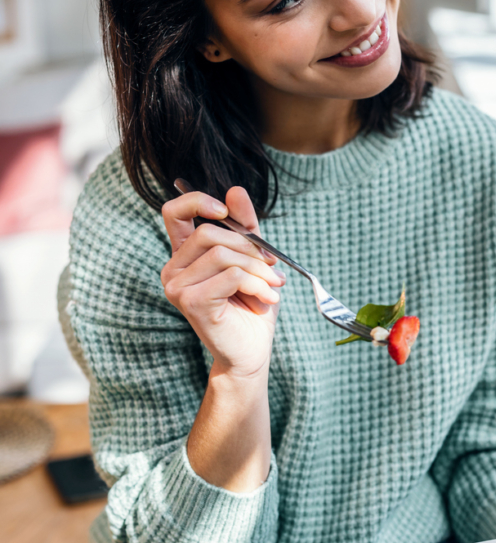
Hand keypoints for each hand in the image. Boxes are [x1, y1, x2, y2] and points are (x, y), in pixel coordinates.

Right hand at [161, 186, 285, 379]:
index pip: (174, 212)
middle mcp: (173, 269)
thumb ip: (244, 227)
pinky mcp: (191, 302)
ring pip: (222, 254)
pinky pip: (230, 275)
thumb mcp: (252, 259)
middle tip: (272, 267)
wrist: (251, 351)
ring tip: (273, 287)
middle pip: (208, 233)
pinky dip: (257, 283)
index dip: (197, 201)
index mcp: (184, 255)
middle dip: (248, 247)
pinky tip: (267, 299)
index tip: (224, 210)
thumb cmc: (250, 306)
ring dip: (257, 268)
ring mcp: (177, 287)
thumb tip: (235, 191)